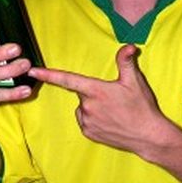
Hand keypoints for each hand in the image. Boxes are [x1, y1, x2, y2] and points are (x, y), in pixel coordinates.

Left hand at [28, 43, 166, 153]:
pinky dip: (94, 118)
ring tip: (114, 111)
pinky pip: (85, 120)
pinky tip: (110, 121)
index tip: (33, 71)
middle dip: (94, 92)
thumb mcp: (134, 81)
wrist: (148, 136)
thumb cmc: (141, 107)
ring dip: (93, 106)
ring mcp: (87, 121)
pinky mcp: (88, 133)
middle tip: (114, 98)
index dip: (49, 74)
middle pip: (82, 92)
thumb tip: (128, 46)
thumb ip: (126, 61)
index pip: (67, 79)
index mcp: (96, 90)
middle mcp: (87, 106)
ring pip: (83, 107)